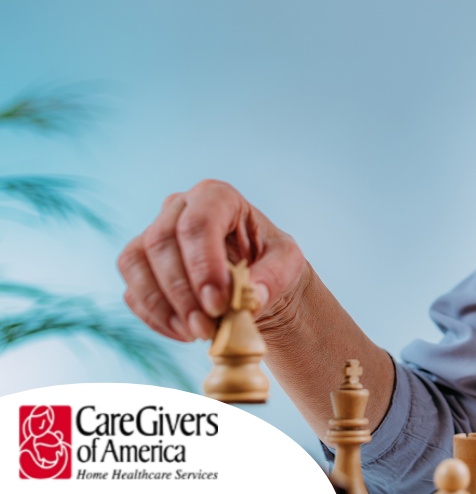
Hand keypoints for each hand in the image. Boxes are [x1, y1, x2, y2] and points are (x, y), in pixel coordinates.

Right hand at [117, 179, 306, 341]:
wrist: (256, 280)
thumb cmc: (272, 263)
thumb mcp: (288, 265)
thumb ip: (273, 277)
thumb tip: (251, 298)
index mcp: (217, 196)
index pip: (199, 222)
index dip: (203, 264)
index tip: (218, 304)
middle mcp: (178, 207)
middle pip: (161, 241)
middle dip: (181, 291)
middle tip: (206, 326)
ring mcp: (153, 234)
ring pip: (135, 263)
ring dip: (162, 306)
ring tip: (196, 333)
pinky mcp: (140, 266)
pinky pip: (133, 291)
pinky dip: (155, 317)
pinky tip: (185, 333)